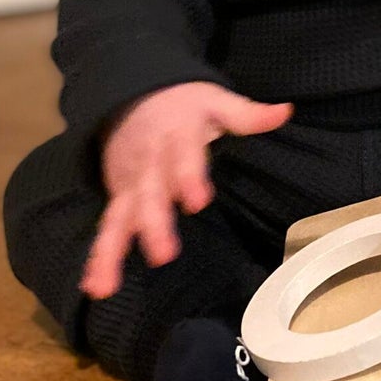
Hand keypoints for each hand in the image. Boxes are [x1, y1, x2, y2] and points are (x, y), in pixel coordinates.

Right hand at [80, 82, 293, 299]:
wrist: (133, 94)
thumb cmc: (184, 105)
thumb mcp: (216, 102)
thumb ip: (246, 114)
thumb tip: (283, 112)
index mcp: (176, 137)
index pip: (183, 157)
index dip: (188, 177)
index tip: (197, 200)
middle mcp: (149, 163)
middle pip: (150, 194)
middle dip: (153, 224)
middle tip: (162, 254)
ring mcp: (131, 183)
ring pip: (120, 217)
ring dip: (113, 250)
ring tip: (107, 284)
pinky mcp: (119, 197)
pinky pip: (108, 227)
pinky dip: (99, 257)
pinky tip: (97, 286)